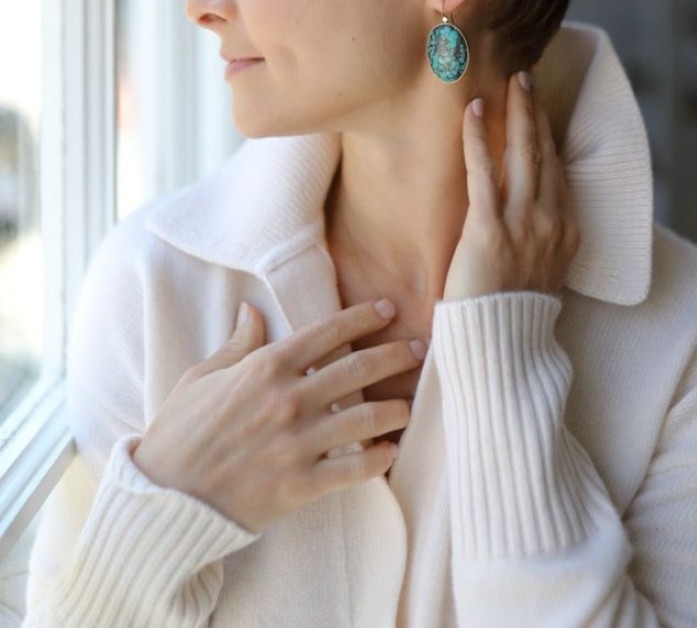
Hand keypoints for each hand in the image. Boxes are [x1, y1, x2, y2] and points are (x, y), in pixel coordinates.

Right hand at [133, 300, 424, 531]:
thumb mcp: (201, 378)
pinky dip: (378, 459)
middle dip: (395, 355)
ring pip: (365, 417)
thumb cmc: (179, 435)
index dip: (363, 317)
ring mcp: (297, 442)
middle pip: (357, 368)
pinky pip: (353, 468)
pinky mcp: (300, 484)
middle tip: (420, 349)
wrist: (163, 500)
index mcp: (265, 367)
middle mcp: (288, 399)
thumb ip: (236, 345)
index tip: (389, 310)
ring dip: (394, 408)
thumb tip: (250, 309)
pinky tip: (391, 452)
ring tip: (409, 405)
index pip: (327, 332)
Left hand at [442, 71, 579, 300]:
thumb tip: (524, 216)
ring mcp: (524, 224)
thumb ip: (538, 238)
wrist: (500, 346)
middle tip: (526, 77)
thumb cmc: (510, 313)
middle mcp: (552, 221)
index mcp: (567, 231)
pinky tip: (474, 111)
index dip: (548, 134)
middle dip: (536, 110)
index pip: (557, 169)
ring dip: (517, 111)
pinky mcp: (490, 229)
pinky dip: (480, 137)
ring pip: (523, 153)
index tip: (538, 107)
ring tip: (511, 81)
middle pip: (545, 152)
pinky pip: (484, 171)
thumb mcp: (538, 272)